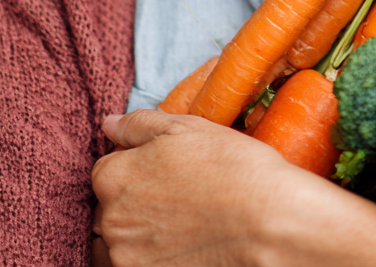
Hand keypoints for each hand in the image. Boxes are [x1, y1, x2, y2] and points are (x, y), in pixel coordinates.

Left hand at [92, 109, 288, 265]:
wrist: (267, 223)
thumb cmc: (230, 168)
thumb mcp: (186, 128)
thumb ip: (139, 124)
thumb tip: (110, 124)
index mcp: (114, 177)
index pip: (107, 167)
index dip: (137, 163)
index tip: (167, 167)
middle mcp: (111, 222)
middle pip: (111, 207)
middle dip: (135, 198)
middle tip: (179, 193)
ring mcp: (127, 258)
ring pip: (122, 242)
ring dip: (141, 232)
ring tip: (182, 222)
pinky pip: (136, 266)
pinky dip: (151, 256)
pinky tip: (181, 246)